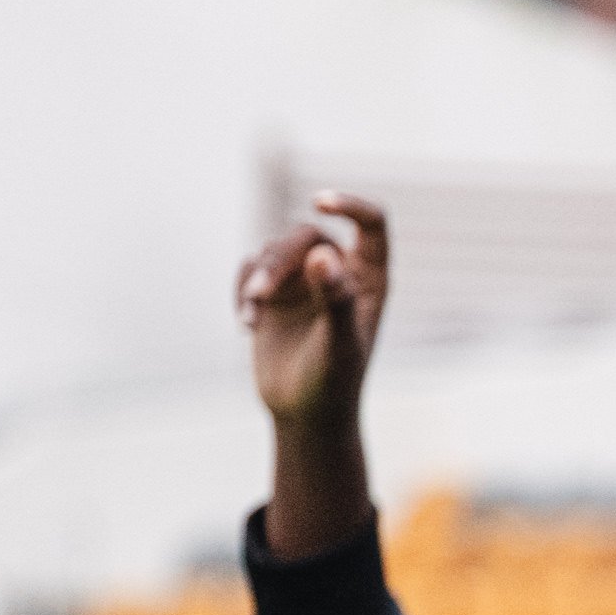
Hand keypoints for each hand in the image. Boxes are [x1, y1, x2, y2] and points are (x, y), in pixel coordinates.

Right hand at [238, 194, 388, 429]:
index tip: (320, 201)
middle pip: (306, 235)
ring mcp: (304, 279)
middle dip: (279, 261)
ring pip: (274, 250)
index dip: (351, 205)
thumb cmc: (334, 382)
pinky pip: (250, 268)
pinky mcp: (274, 291)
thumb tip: (324, 254)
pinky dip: (243, 290)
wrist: (305, 413)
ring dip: (257, 278)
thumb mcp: (338, 344)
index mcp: (370, 278)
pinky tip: (246, 325)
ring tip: (251, 316)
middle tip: (260, 294)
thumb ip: (336, 298)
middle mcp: (339, 270)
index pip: (372, 224)